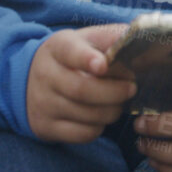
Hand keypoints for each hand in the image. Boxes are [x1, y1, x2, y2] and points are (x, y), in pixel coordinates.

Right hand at [25, 24, 135, 143]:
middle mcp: (45, 75)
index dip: (86, 59)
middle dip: (114, 92)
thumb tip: (142, 39)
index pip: (70, 52)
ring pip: (85, 114)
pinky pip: (81, 133)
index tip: (103, 65)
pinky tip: (102, 117)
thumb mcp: (86, 40)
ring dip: (111, 111)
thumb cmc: (72, 57)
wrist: (29, 79)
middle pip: (82, 89)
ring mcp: (42, 103)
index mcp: (57, 48)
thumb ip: (111, 37)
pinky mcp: (46, 126)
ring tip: (120, 103)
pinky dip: (99, 127)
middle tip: (132, 89)